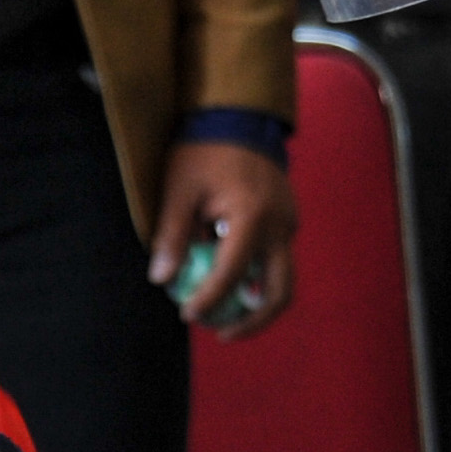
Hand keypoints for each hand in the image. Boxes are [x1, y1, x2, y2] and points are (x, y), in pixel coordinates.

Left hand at [150, 139, 299, 335]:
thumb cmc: (204, 151)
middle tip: (220, 333)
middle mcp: (280, 226)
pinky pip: (276, 261)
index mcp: (252, 218)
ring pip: (282, 280)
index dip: (209, 300)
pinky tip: (230, 284)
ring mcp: (289, 225)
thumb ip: (172, 235)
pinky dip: (256, 280)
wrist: (240, 118)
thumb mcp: (179, 189)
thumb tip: (161, 279)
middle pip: (278, 292)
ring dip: (257, 305)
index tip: (187, 314)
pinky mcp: (288, 222)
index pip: (231, 274)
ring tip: (226, 318)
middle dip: (251, 321)